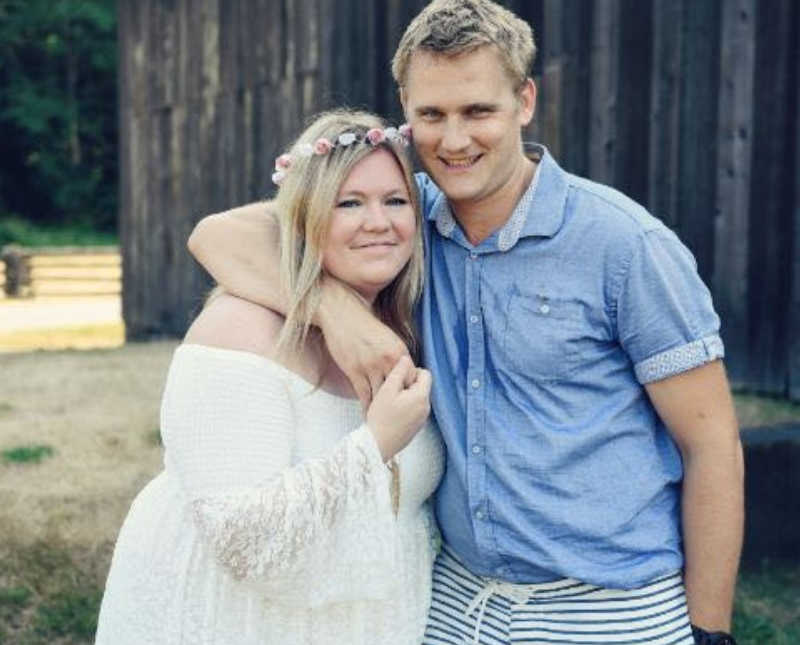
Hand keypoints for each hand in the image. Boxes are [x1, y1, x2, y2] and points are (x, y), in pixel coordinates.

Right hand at [318, 280, 410, 408]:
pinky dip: (367, 406)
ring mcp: (370, 366)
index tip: (408, 400)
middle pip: (399, 389)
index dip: (410, 390)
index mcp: (399, 350)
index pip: (412, 377)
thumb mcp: (389, 337)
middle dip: (399, 402)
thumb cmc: (365, 326)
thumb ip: (398, 355)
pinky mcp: (354, 371)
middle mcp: (388, 360)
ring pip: (381, 395)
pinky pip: (364, 394)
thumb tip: (405, 370)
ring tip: (385, 420)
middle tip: (399, 415)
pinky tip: (369, 413)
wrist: (342, 316)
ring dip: (382, 408)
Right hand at [366, 357, 431, 460]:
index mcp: (422, 396)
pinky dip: (404, 408)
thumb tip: (406, 358)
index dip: (410, 371)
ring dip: (405, 396)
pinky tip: (390, 413)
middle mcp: (426, 408)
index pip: (425, 373)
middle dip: (407, 384)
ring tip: (388, 402)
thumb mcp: (387, 389)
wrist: (376, 445)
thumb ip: (399, 371)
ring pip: (416, 399)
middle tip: (390, 390)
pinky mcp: (416, 428)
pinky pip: (413, 411)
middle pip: (421, 387)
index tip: (396, 378)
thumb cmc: (380, 417)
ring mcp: (422, 419)